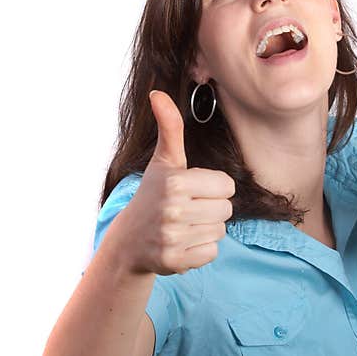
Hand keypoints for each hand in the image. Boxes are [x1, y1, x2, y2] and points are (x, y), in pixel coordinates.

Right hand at [115, 90, 234, 275]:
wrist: (129, 241)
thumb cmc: (153, 195)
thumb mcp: (163, 161)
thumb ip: (169, 128)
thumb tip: (158, 94)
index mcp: (175, 181)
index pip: (227, 186)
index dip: (213, 188)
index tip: (192, 191)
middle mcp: (172, 209)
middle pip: (226, 210)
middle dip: (211, 210)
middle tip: (186, 210)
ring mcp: (172, 237)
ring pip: (220, 232)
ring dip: (205, 230)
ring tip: (183, 226)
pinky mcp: (174, 261)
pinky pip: (212, 253)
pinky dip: (200, 251)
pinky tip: (181, 244)